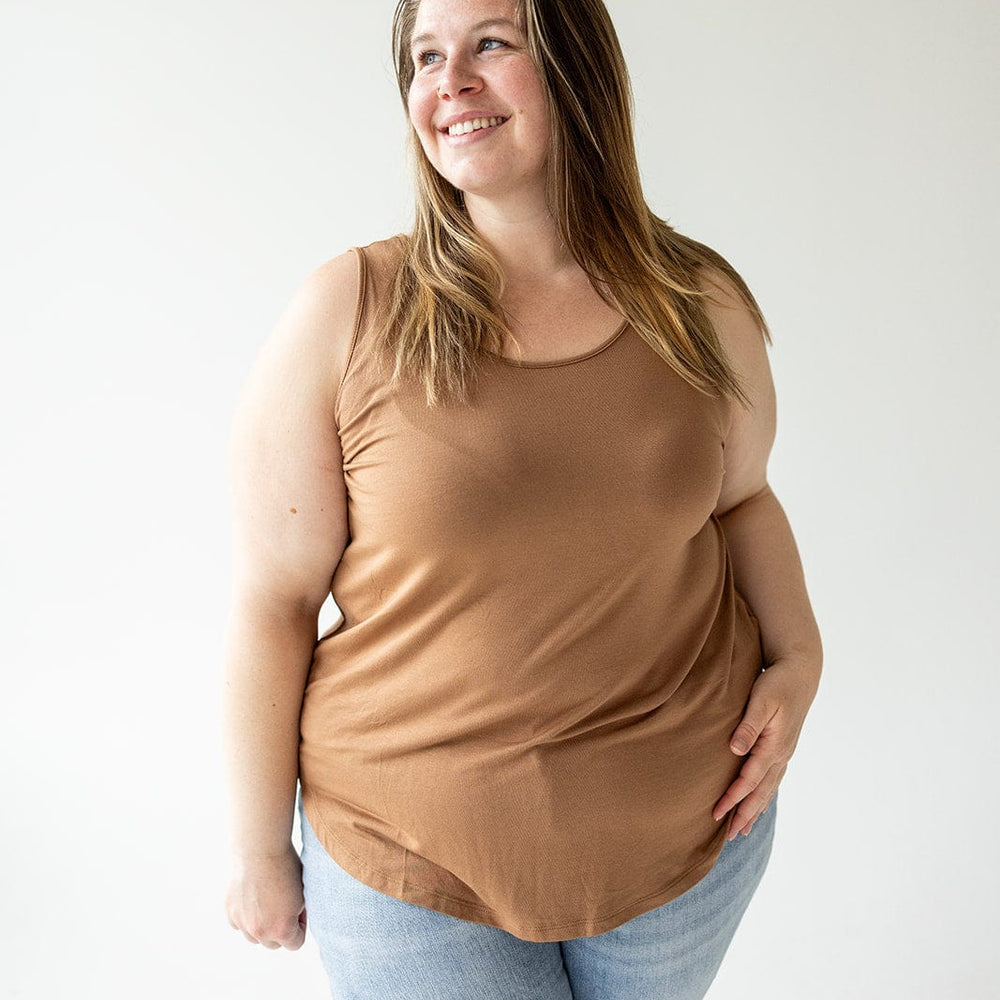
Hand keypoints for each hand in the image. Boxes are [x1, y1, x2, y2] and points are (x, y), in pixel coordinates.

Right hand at [225, 843, 306, 950]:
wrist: (260, 846)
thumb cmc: (285, 865)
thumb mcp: (302, 893)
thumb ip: (296, 915)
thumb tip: (292, 923)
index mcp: (282, 929)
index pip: (295, 943)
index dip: (300, 924)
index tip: (298, 908)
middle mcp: (260, 931)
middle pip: (273, 944)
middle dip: (280, 928)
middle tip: (283, 903)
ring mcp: (243, 923)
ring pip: (254, 936)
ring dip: (262, 924)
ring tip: (268, 899)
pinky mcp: (230, 912)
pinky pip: (239, 924)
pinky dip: (246, 915)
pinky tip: (253, 896)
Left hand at [712, 656, 820, 839]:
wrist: (801, 672)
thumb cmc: (778, 682)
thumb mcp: (762, 699)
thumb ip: (749, 725)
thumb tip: (736, 749)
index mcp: (774, 745)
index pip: (749, 779)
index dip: (733, 798)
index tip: (716, 814)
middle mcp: (781, 754)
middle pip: (760, 792)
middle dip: (744, 814)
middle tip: (729, 836)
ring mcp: (784, 752)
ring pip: (768, 788)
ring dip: (755, 809)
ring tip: (743, 829)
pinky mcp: (783, 747)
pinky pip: (772, 778)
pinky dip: (764, 795)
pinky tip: (759, 803)